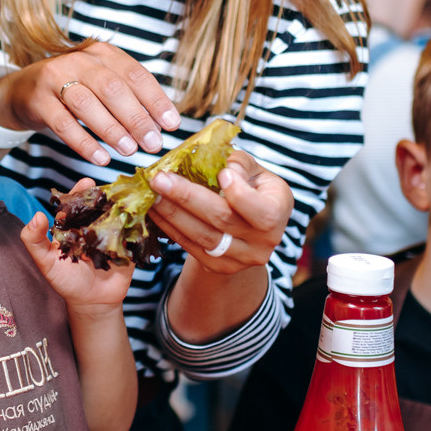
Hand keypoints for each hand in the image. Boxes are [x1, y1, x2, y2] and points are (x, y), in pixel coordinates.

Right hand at [0, 43, 178, 164]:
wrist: (24, 91)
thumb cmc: (73, 90)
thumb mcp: (101, 85)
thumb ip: (129, 98)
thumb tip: (162, 125)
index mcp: (103, 54)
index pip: (135, 75)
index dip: (156, 100)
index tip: (172, 124)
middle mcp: (80, 60)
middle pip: (113, 88)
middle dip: (137, 118)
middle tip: (153, 143)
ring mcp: (56, 78)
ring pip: (88, 104)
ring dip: (112, 129)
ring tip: (129, 150)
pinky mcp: (39, 100)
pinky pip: (63, 124)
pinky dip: (84, 143)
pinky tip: (101, 157)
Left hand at [19, 192, 132, 308]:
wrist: (93, 302)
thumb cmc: (66, 281)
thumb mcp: (45, 262)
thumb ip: (34, 240)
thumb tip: (37, 216)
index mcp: (73, 225)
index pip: (76, 203)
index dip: (80, 191)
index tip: (86, 183)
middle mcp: (93, 225)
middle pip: (100, 204)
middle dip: (106, 194)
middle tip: (111, 187)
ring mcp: (112, 234)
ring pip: (119, 215)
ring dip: (124, 205)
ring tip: (128, 197)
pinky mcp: (128, 245)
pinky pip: (135, 232)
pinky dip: (139, 222)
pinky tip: (142, 213)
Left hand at [148, 149, 291, 276]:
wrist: (250, 228)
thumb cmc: (252, 188)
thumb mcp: (255, 172)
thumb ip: (240, 163)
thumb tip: (222, 165)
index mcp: (278, 211)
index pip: (261, 210)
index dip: (239, 193)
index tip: (220, 173)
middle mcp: (264, 241)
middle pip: (222, 220)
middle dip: (187, 197)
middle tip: (159, 179)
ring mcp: (241, 258)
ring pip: (202, 236)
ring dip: (172, 213)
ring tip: (152, 195)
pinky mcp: (219, 266)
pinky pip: (191, 246)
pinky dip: (170, 228)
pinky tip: (156, 211)